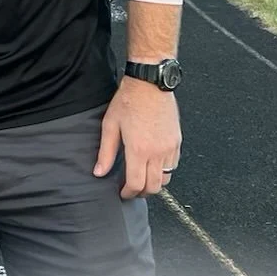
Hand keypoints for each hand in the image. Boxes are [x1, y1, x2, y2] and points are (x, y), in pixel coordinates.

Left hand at [93, 76, 180, 198]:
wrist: (149, 83)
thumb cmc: (129, 99)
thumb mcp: (110, 124)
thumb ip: (106, 152)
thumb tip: (99, 172)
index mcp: (138, 150)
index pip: (135, 184)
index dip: (128, 193)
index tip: (122, 193)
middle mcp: (157, 152)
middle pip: (153, 187)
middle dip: (141, 192)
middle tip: (132, 189)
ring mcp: (170, 148)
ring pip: (166, 179)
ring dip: (154, 184)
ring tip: (143, 179)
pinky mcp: (177, 141)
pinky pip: (173, 166)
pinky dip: (165, 172)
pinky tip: (154, 165)